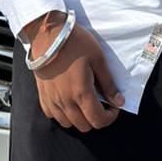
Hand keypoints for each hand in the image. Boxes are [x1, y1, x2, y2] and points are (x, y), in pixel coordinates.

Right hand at [21, 13, 124, 131]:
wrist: (47, 34)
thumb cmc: (74, 42)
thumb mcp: (98, 58)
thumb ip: (108, 83)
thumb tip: (118, 101)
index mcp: (81, 92)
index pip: (98, 120)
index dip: (110, 117)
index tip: (113, 106)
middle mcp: (65, 101)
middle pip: (84, 126)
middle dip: (96, 118)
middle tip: (100, 102)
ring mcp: (52, 99)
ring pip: (67, 123)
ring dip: (79, 118)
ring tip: (83, 101)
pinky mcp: (42, 95)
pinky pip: (52, 115)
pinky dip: (62, 113)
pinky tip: (68, 100)